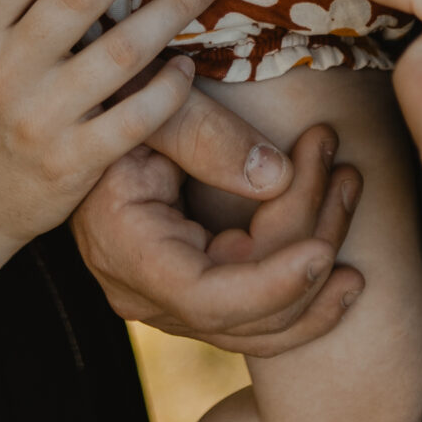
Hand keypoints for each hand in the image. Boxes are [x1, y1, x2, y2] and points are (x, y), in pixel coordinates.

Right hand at [72, 121, 365, 357]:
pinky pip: (258, 312)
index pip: (207, 299)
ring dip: (319, 257)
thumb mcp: (145, 101)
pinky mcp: (194, 290)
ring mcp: (169, 300)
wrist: (71, 118)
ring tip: (351, 186)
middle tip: (346, 169)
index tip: (325, 251)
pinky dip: (305, 287)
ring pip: (262, 320)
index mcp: (124, 249)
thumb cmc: (105, 101)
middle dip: (311, 243)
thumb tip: (276, 177)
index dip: (271, 285)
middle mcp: (144, 293)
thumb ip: (201, 134)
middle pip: (247, 311)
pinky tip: (349, 272)